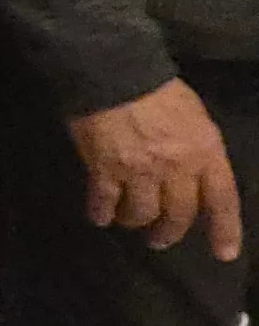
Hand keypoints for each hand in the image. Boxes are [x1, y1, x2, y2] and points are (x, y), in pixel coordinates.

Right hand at [76, 79, 241, 257]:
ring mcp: (140, 170)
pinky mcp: (105, 169)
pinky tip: (99, 216)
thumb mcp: (195, 117)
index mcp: (205, 151)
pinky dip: (102, 213)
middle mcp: (177, 167)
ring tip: (127, 220)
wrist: (113, 71)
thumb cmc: (157, 89)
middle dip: (169, 232)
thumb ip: (197, 149)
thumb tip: (190, 174)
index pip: (222, 199)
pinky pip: (106, 202)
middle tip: (159, 240)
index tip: (224, 254)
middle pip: (179, 214)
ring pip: (143, 213)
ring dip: (135, 221)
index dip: (225, 229)